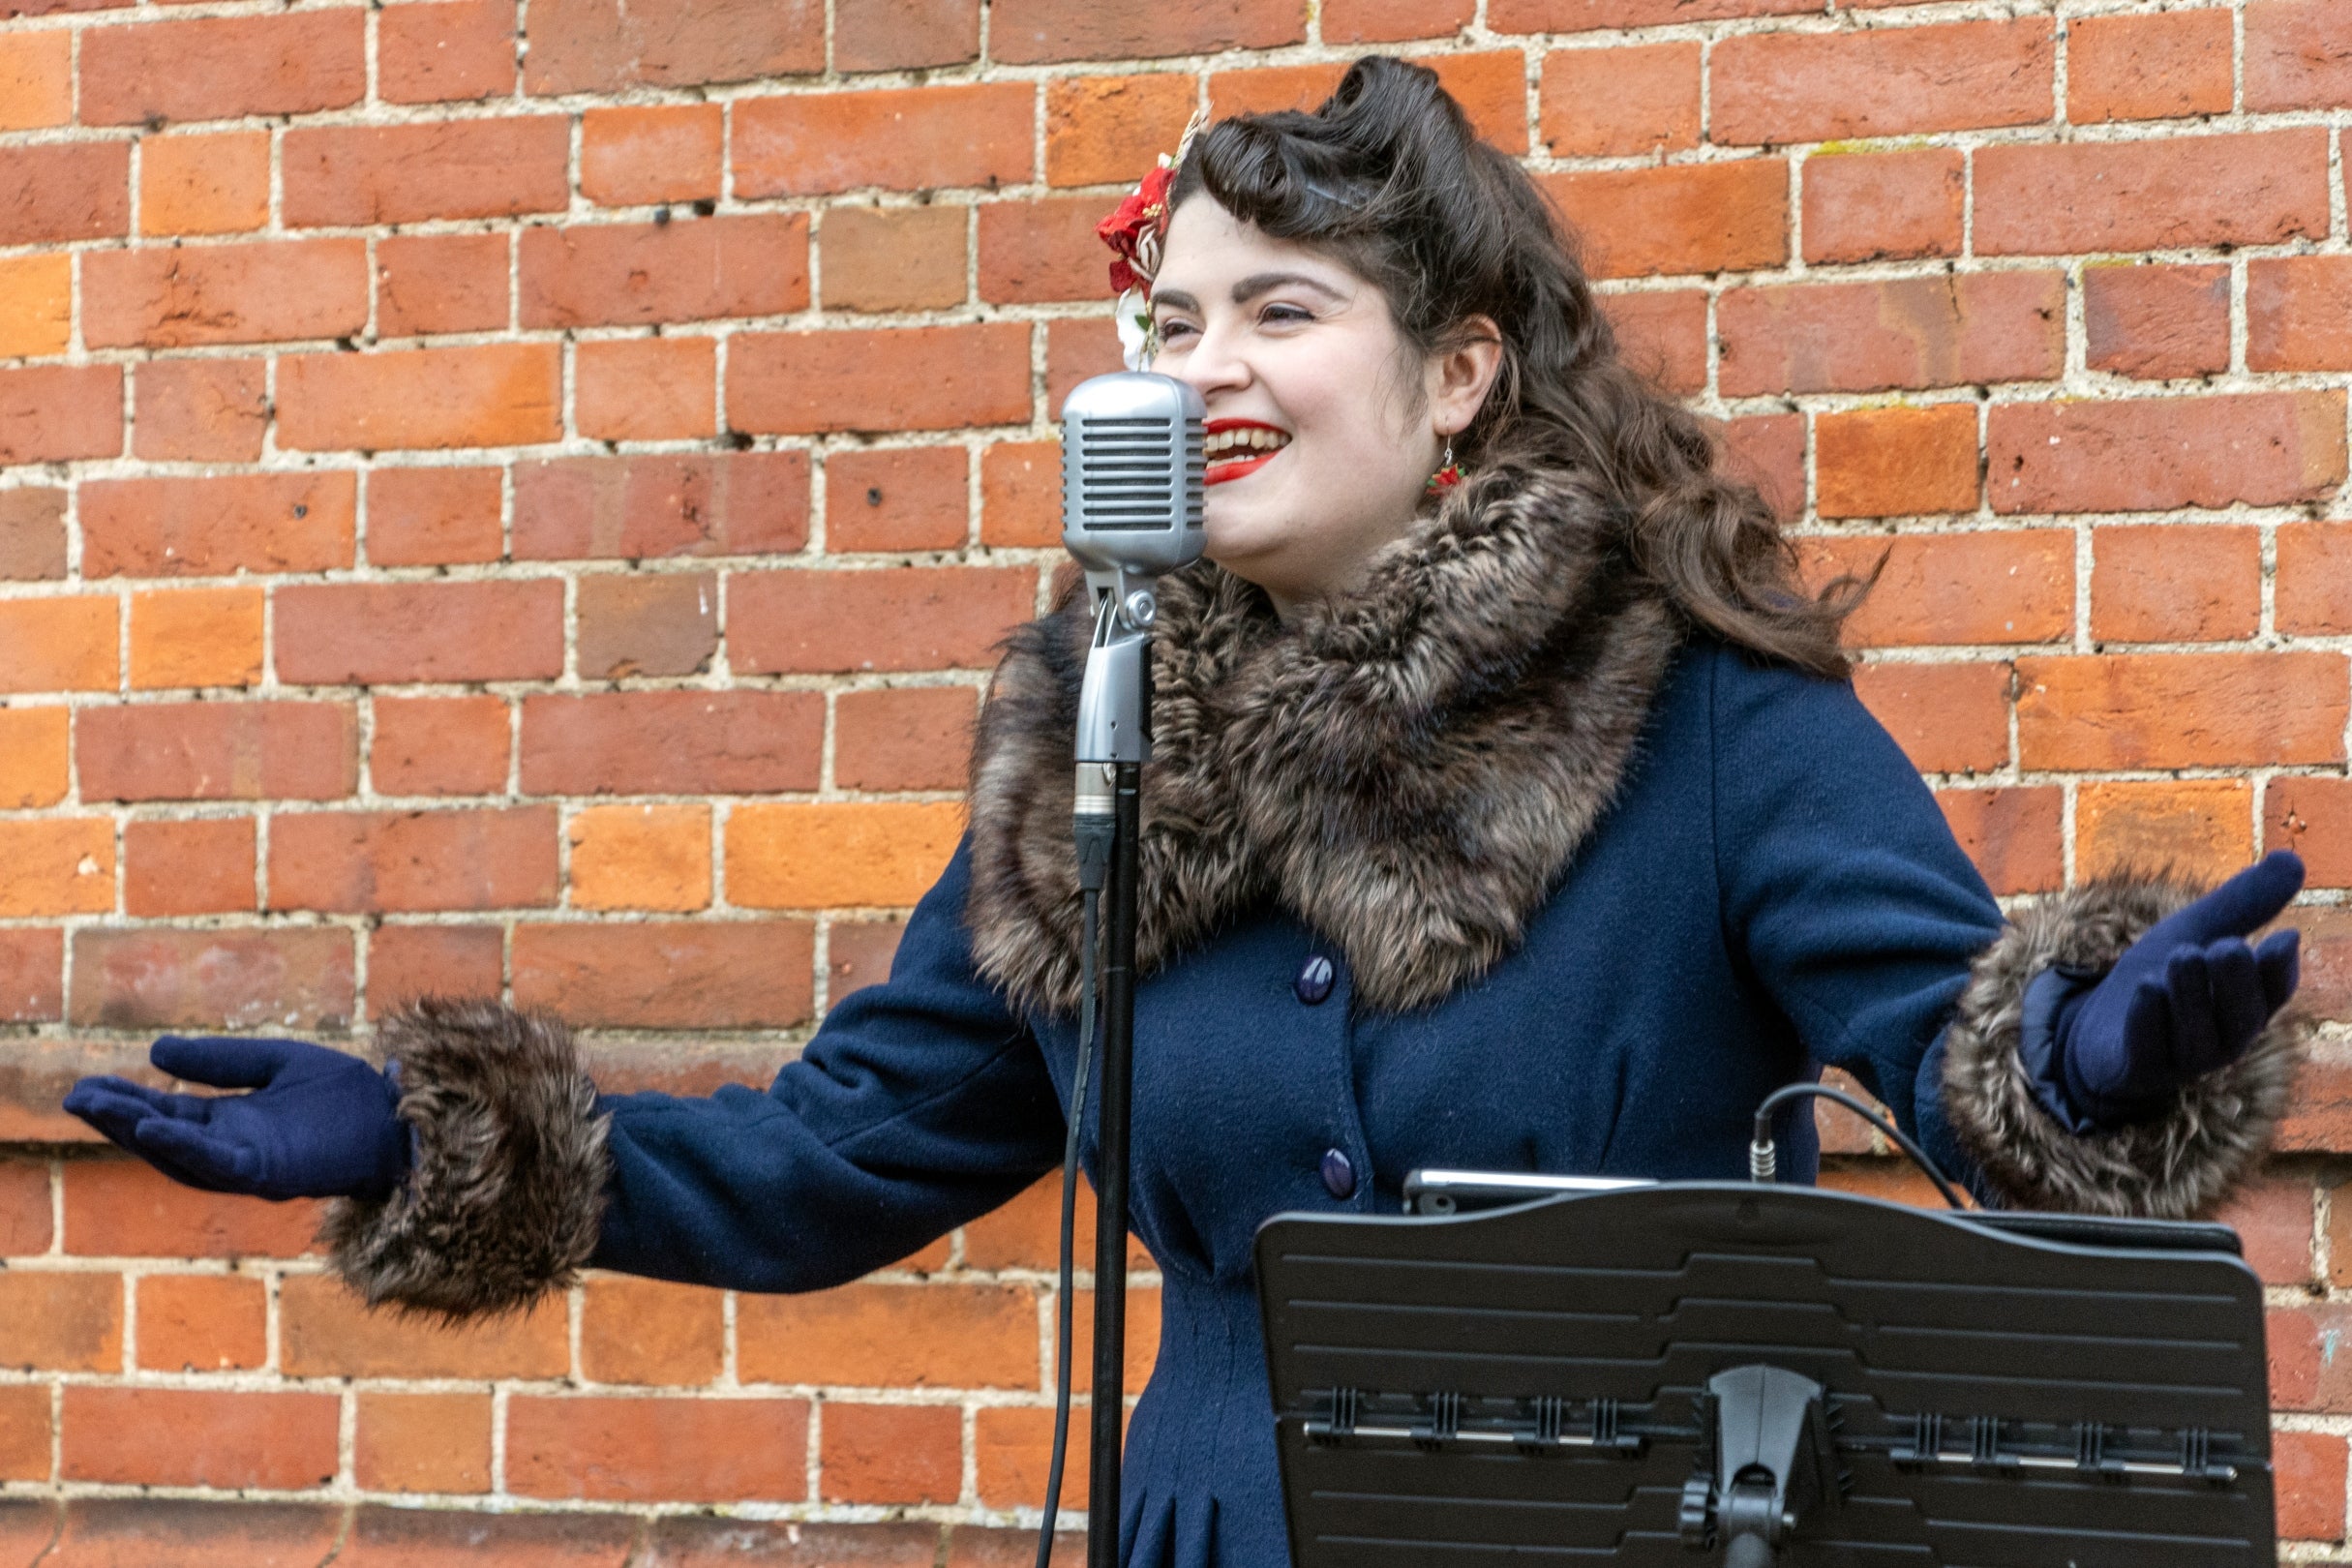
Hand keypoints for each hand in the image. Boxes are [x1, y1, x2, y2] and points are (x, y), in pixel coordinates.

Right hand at [63, 1036, 410, 1200]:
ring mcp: (249, 1163)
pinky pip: (219, 1163)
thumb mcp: (276, 1063)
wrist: (399, 1117)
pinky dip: (185, 1147)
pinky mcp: (271, 1172)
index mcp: (233, 1122)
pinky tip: (155, 1127)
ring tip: (100, 1108)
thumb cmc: (346, 1095)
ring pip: (181, 1154)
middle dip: (118, 1120)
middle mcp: (233, 1147)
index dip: (129, 1102)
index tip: (87, 1085)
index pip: (169, 1112)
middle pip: (163, 1137)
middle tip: (74, 1098)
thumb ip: (222, 1060)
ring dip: (139, 1133)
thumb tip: (156, 1050)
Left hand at [2058, 851, 2303, 1126]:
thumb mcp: (2196, 931)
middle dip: (2235, 981)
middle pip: (2242, 1017)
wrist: (2098, 1027)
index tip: (2282, 938)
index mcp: (2246, 1004)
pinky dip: (2149, 1019)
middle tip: (2224, 946)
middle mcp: (2224, 1038)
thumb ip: (2242, 903)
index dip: (2280, 970)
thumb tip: (2294, 859)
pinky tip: (2147, 988)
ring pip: (2197, 1035)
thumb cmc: (2162, 977)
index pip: (2274, 992)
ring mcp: (2183, 1060)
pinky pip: (2149, 1049)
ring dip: (2190, 994)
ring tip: (2182, 955)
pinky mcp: (2141, 1071)